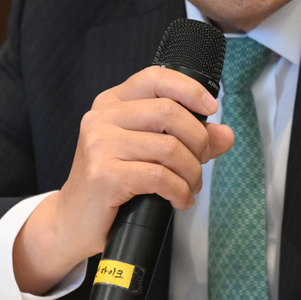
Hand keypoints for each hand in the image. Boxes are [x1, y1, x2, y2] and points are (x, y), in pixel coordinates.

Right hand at [13, 67, 234, 293]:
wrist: (74, 222)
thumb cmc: (113, 183)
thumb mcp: (148, 152)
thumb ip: (187, 139)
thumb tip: (226, 134)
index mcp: (110, 103)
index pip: (155, 78)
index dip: (189, 89)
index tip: (210, 109)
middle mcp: (101, 118)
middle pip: (169, 112)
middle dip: (198, 141)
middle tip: (200, 163)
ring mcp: (100, 145)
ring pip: (169, 148)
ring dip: (191, 172)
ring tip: (190, 187)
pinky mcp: (104, 175)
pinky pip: (160, 177)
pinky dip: (179, 192)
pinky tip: (179, 200)